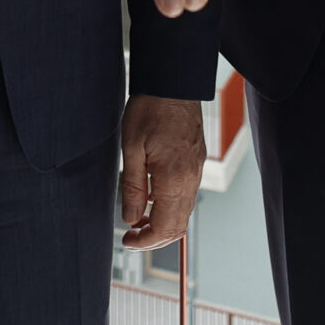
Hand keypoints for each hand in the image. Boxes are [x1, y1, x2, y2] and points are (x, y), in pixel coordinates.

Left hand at [118, 95, 206, 249]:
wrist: (173, 82)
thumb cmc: (150, 109)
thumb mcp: (132, 148)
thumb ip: (133, 187)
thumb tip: (131, 219)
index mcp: (174, 179)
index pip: (165, 227)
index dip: (145, 242)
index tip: (127, 241)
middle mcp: (190, 179)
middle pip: (177, 226)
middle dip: (154, 238)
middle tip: (131, 237)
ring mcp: (196, 170)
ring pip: (184, 212)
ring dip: (163, 223)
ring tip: (138, 220)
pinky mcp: (196, 161)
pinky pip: (187, 195)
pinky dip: (171, 206)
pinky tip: (152, 197)